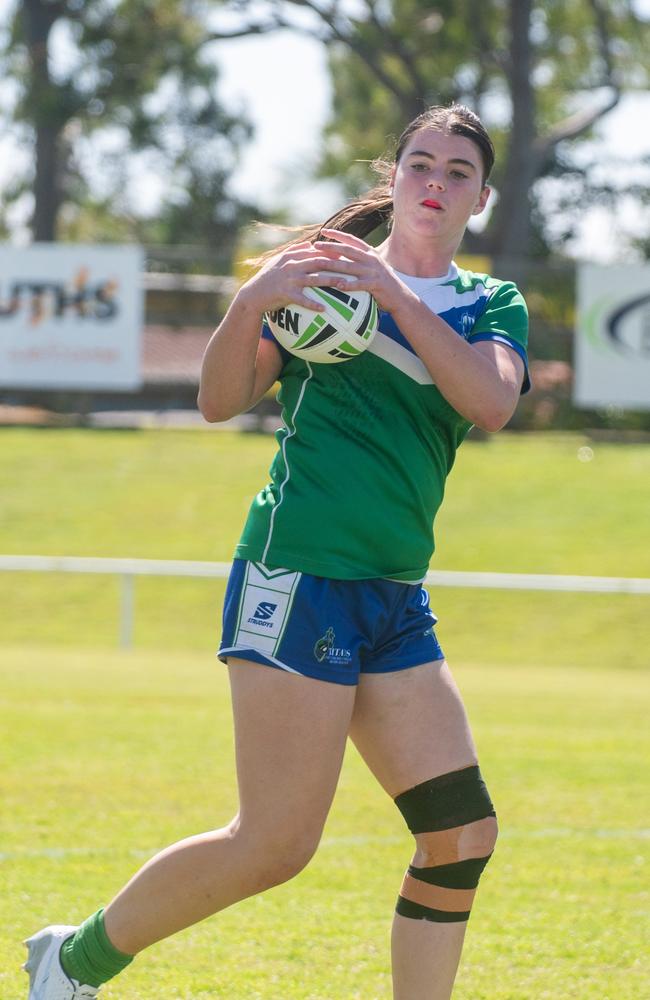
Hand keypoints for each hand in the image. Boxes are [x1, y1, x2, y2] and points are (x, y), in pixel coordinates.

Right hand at [238, 241, 353, 314]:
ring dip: (329, 281)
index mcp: (292, 257)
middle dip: (336, 264)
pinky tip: (324, 309)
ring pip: (313, 279)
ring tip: (343, 285)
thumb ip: (295, 251)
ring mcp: (289, 279)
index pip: (316, 251)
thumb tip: (310, 244)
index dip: (333, 251)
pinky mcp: (285, 293)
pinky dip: (313, 304)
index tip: (348, 253)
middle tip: (352, 267)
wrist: (252, 295)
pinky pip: (302, 299)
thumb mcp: (279, 261)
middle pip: (318, 262)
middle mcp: (292, 266)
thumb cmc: (268, 279)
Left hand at [312, 229, 405, 311]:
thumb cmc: (382, 283)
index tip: (324, 231)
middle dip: (330, 247)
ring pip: (349, 266)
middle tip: (316, 245)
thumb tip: (341, 257)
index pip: (351, 239)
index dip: (337, 234)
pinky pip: (360, 284)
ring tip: (318, 264)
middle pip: (347, 250)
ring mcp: (373, 271)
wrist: (400, 296)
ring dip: (333, 265)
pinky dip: (349, 285)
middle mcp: (371, 259)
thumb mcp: (372, 267)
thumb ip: (360, 260)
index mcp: (370, 252)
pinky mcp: (376, 284)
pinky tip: (338, 286)